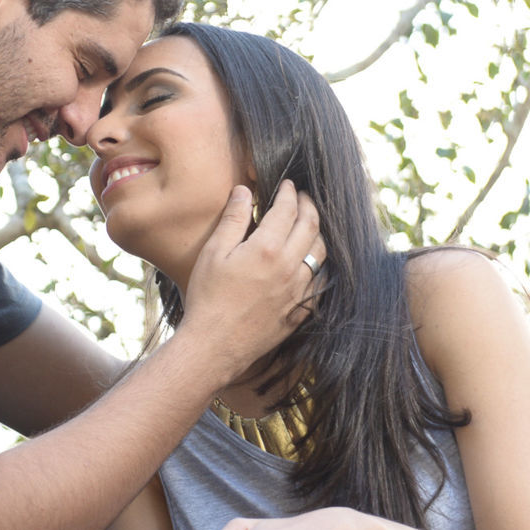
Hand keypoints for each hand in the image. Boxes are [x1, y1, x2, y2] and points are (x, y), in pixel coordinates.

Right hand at [178, 181, 323, 370]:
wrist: (215, 345)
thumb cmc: (208, 298)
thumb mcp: (214, 253)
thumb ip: (233, 219)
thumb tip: (244, 191)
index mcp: (267, 249)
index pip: (288, 210)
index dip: (289, 193)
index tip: (287, 184)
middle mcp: (290, 267)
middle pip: (311, 227)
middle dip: (309, 206)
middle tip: (302, 197)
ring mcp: (299, 291)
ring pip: (321, 253)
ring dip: (318, 232)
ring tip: (308, 224)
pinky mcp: (301, 310)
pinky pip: (321, 280)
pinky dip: (319, 263)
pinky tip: (310, 260)